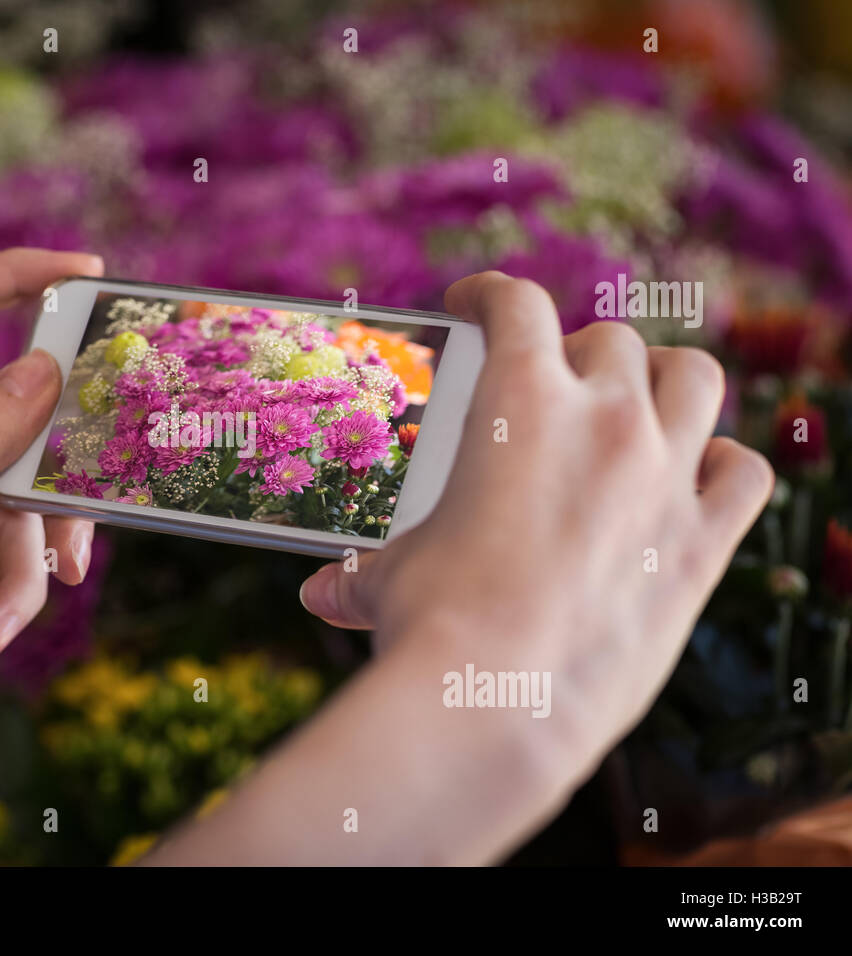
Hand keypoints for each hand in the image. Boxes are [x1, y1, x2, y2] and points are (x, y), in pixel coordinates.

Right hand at [299, 271, 772, 767]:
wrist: (498, 703)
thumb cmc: (432, 625)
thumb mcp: (388, 580)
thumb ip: (360, 575)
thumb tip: (321, 595)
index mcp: (518, 402)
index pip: (516, 303)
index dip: (491, 292)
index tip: (477, 301)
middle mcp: (604, 420)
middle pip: (610, 341)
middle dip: (577, 355)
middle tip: (553, 387)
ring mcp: (663, 476)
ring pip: (693, 379)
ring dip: (664, 382)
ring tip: (637, 406)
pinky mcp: (701, 542)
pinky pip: (744, 473)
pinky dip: (722, 467)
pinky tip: (695, 479)